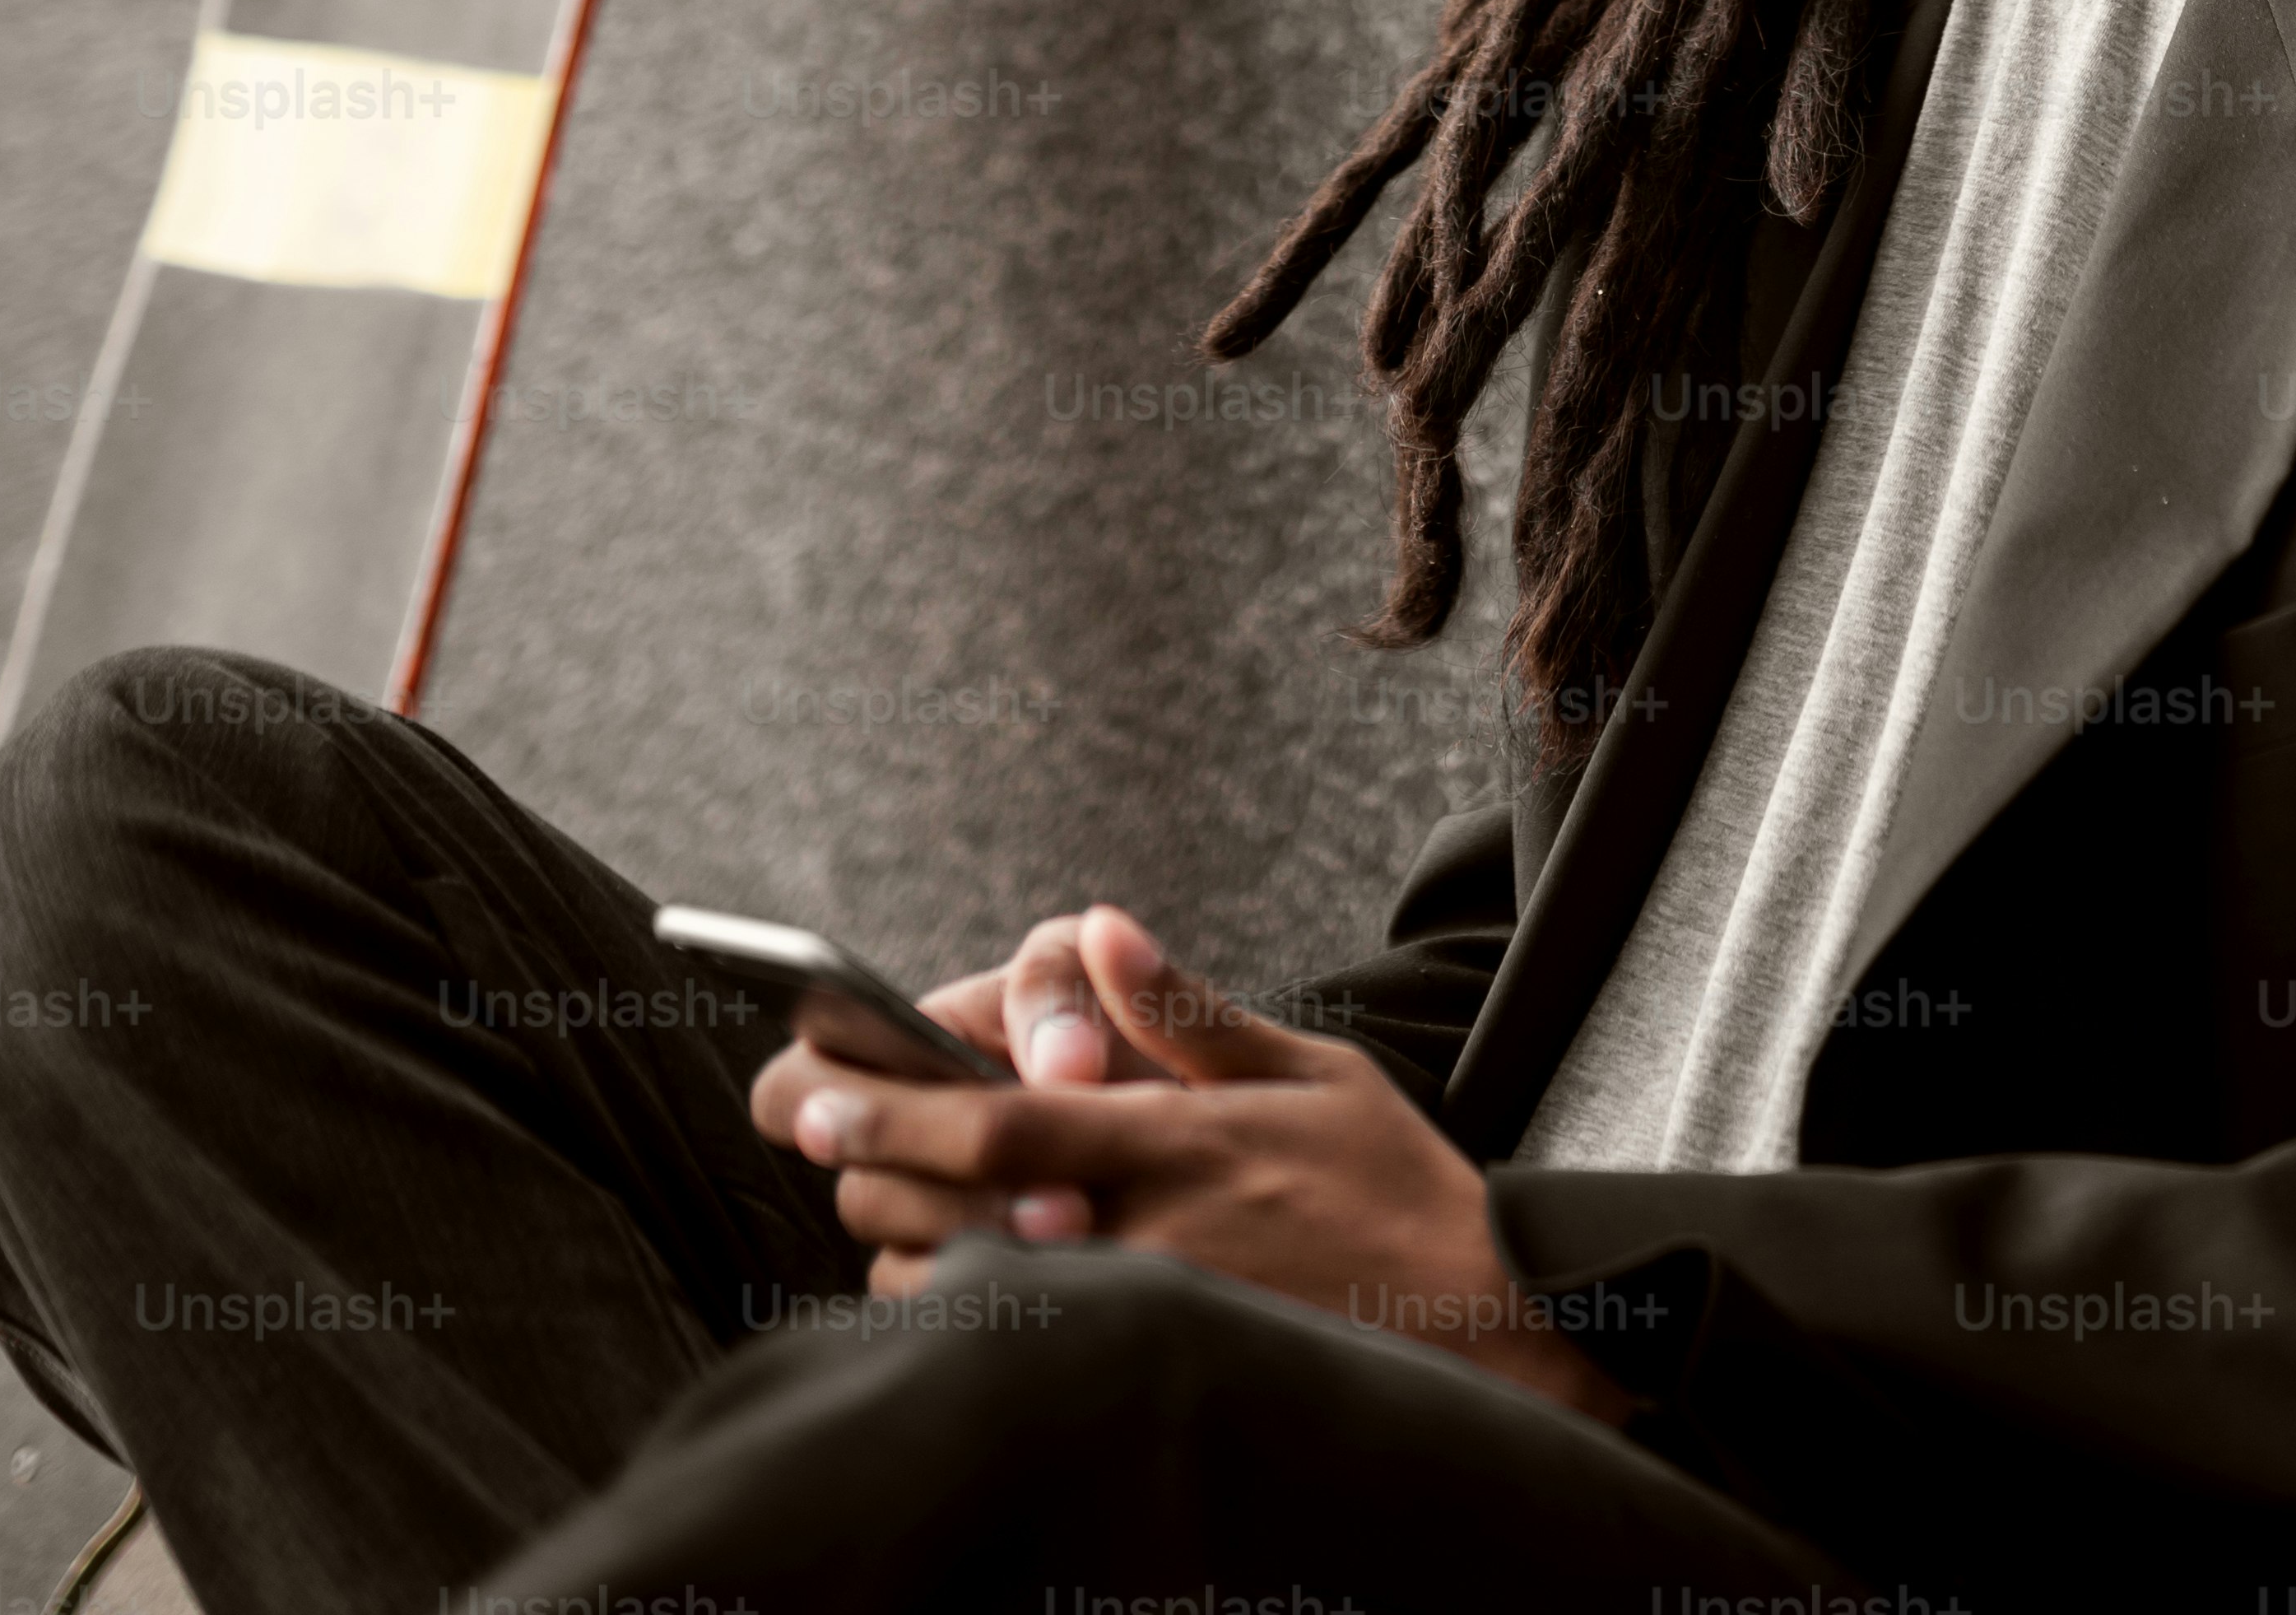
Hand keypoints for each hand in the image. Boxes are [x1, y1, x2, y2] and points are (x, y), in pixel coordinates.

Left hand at [747, 903, 1640, 1425]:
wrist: (1484, 1327)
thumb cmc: (1394, 1189)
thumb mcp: (1309, 1070)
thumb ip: (1188, 1011)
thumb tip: (1104, 928)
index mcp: (1173, 1145)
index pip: (997, 1124)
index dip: (889, 1109)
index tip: (811, 1093)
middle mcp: (1140, 1237)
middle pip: (948, 1212)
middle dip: (875, 1174)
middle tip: (846, 1142)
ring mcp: (1132, 1316)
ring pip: (958, 1290)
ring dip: (915, 1246)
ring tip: (919, 1206)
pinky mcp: (1138, 1367)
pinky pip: (1007, 1345)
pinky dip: (965, 1308)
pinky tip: (974, 1277)